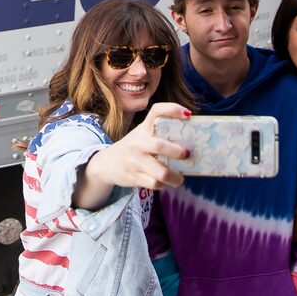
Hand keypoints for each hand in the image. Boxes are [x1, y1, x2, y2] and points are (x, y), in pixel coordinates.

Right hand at [75, 104, 190, 207]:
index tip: (188, 114)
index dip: (172, 109)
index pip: (156, 111)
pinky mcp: (134, 177)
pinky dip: (164, 185)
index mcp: (143, 128)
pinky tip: (166, 183)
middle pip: (160, 146)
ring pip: (161, 172)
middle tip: (187, 155)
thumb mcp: (142, 134)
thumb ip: (159, 134)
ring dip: (175, 177)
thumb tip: (190, 139)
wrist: (106, 164)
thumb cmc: (133, 146)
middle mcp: (139, 143)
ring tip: (180, 178)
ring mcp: (135, 161)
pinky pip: (154, 183)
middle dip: (177, 152)